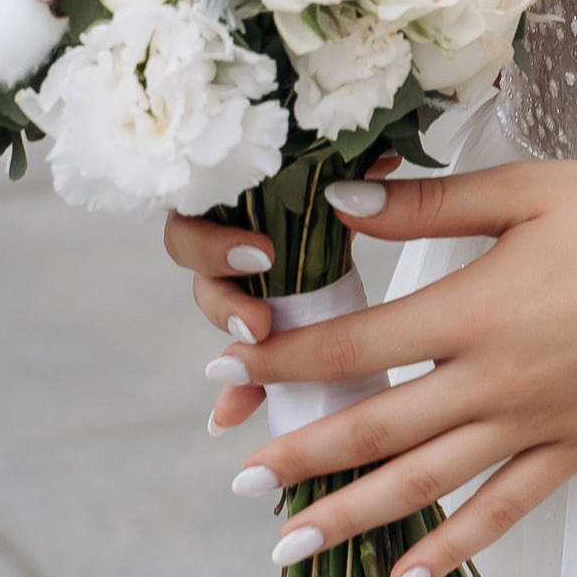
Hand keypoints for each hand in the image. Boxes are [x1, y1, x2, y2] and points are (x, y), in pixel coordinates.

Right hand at [169, 153, 407, 437]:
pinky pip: (246, 362)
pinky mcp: (267, 323)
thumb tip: (382, 157)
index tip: (263, 256)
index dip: (214, 242)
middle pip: (197, 275)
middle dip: (221, 304)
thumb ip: (360, 158)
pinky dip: (240, 390)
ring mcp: (245, 282)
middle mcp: (231, 235)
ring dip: (233, 350)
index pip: (194, 214)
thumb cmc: (352, 171)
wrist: (371, 205)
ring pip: (221, 318)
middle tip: (259, 327)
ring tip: (247, 373)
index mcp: (240, 189)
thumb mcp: (355, 161)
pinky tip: (226, 419)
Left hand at [204, 159, 576, 576]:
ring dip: (351, 517)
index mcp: (477, 309)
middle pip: (375, 427)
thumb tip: (345, 204)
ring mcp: (535, 424)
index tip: (228, 370)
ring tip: (287, 546)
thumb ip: (432, 205)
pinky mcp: (573, 450)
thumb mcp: (528, 190)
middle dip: (298, 453)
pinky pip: (502, 512)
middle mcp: (496, 380)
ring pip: (425, 484)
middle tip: (238, 478)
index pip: (356, 344)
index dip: (284, 359)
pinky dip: (449, 551)